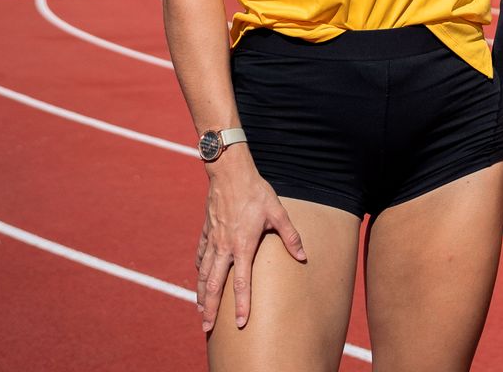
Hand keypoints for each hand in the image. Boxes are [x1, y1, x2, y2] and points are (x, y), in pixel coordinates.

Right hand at [196, 150, 306, 332]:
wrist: (230, 173)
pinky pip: (201, 256)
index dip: (241, 304)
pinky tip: (200, 277)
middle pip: (214, 285)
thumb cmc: (256, 192)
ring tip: (200, 311)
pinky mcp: (206, 232)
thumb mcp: (278, 212)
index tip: (240, 322)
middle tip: (207, 327)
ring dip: (201, 294)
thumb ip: (290, 236)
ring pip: (204, 274)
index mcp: (242, 245)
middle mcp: (224, 247)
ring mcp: (213, 240)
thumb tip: (303, 256)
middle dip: (210, 308)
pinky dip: (199, 270)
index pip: (242, 282)